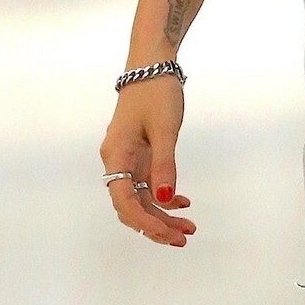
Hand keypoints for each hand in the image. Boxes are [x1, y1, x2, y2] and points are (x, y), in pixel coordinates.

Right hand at [99, 75, 195, 246]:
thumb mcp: (164, 130)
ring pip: (141, 197)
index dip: (145, 222)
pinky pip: (148, 184)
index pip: (125, 201)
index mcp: (116, 156)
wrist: (152, 66)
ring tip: (188, 227)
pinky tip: (182, 202)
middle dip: (156, 225)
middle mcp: (117, 161)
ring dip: (163, 214)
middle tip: (183, 238)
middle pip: (131, 205)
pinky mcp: (139, 154)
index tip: (168, 234)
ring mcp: (128, 159)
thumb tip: (163, 199)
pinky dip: (164, 195)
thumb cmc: (155, 93)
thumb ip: (164, 165)